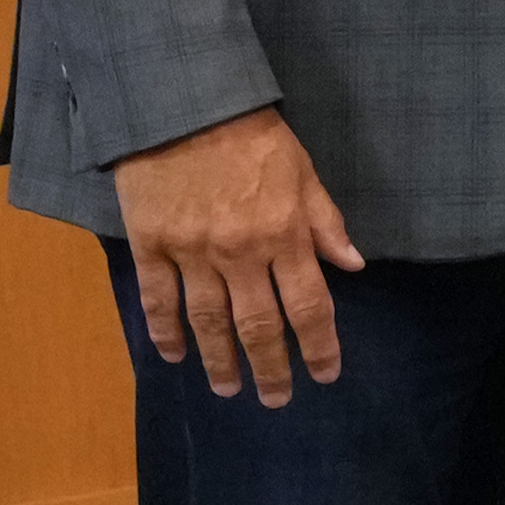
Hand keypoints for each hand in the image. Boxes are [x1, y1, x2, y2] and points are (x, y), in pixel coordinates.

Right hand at [108, 107, 364, 404]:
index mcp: (284, 235)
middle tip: (275, 400)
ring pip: (208, 322)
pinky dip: (164, 331)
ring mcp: (192, 252)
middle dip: (271, 368)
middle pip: (259, 326)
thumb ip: (326, 222)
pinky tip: (172, 354)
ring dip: (219, 361)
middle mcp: (240, 253)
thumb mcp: (303, 172)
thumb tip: (353, 266)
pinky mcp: (151, 243)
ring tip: (228, 389)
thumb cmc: (252, 136)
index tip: (326, 374)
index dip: (320, 346)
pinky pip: (158, 298)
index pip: (309, 306)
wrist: (182, 104)